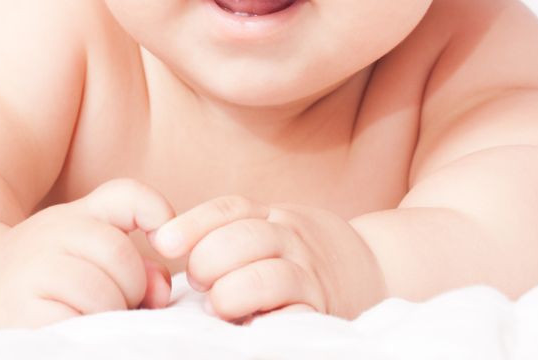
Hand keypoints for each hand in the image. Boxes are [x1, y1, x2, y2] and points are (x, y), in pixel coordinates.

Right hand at [0, 178, 176, 326]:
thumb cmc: (40, 272)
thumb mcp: (84, 246)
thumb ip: (136, 259)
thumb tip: (161, 291)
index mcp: (72, 215)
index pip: (128, 198)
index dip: (157, 215)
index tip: (162, 242)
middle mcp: (49, 233)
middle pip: (121, 258)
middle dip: (132, 289)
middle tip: (117, 306)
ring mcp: (31, 273)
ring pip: (103, 293)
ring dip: (111, 316)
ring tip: (92, 320)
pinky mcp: (21, 317)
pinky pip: (77, 323)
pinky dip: (89, 334)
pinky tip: (76, 333)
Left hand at [149, 195, 386, 322]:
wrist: (374, 266)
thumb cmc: (301, 254)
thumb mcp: (271, 229)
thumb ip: (230, 232)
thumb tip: (163, 243)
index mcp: (273, 217)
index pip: (230, 209)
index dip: (193, 223)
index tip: (162, 241)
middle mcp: (292, 239)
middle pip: (244, 238)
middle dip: (209, 260)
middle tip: (198, 283)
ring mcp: (310, 275)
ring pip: (268, 276)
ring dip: (234, 291)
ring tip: (219, 305)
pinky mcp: (323, 312)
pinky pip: (297, 315)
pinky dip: (272, 321)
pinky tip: (253, 328)